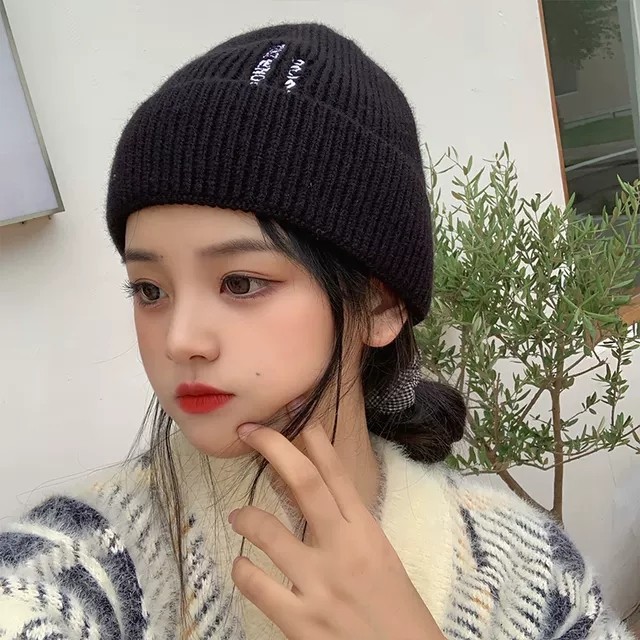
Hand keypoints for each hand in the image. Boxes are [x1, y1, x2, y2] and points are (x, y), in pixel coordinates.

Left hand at [229, 421, 444, 639]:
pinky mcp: (300, 620)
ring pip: (270, 531)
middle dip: (275, 448)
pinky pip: (256, 584)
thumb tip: (320, 503)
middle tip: (251, 431)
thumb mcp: (382, 560)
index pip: (338, 475)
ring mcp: (320, 584)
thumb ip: (352, 530)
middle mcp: (344, 549)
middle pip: (305, 483)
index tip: (299, 419)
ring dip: (247, 516)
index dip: (317, 441)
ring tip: (237, 515)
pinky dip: (242, 570)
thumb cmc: (397, 613)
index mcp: (368, 533)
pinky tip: (242, 567)